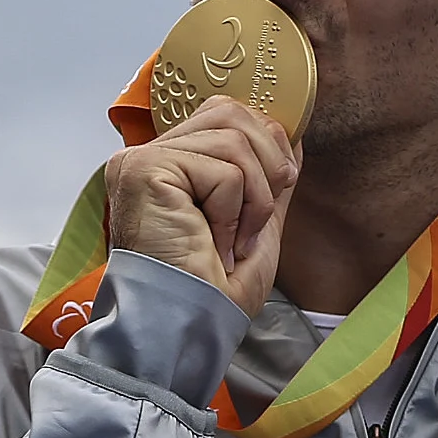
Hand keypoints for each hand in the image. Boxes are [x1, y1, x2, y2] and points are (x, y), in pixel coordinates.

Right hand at [102, 96, 297, 313]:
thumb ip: (269, 177)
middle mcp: (151, 155)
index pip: (225, 115)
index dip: (265, 144)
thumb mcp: (256, 224)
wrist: (190, 324)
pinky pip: (221, 170)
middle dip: (267, 166)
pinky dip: (232, 212)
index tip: (277, 189)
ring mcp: (143, 160)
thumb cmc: (214, 290)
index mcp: (173, 164)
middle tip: (257, 220)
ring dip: (253, 198)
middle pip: (231, 114)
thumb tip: (294, 137)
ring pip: (233, 140)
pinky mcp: (145, 170)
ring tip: (234, 239)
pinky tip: (215, 243)